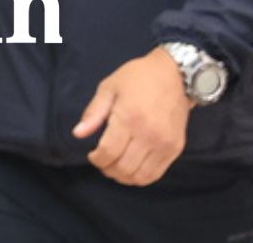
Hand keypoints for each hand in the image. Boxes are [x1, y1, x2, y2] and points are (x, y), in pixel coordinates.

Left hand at [73, 48, 191, 185]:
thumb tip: (78, 134)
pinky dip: (141, 177)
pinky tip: (132, 168)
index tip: (92, 155)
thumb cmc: (137, 78)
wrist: (175, 76)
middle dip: (108, 169)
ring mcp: (164, 144)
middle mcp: (149, 135)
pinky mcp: (176, 149)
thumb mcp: (109, 88)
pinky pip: (156, 174)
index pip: (109, 152)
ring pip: (140, 176)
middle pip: (124, 168)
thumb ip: (93, 113)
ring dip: (124, 177)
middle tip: (102, 162)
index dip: (97, 159)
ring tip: (115, 167)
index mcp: (129, 118)